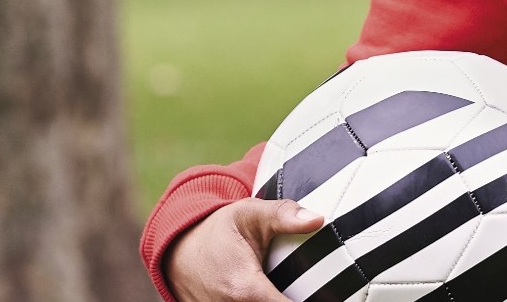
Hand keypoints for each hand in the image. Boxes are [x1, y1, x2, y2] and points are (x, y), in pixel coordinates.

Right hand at [163, 198, 323, 301]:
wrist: (178, 249)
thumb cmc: (219, 230)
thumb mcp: (250, 214)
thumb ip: (284, 215)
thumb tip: (318, 219)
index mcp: (243, 287)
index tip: (328, 295)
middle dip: (293, 297)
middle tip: (310, 287)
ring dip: (276, 298)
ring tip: (293, 286)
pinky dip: (261, 301)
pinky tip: (275, 291)